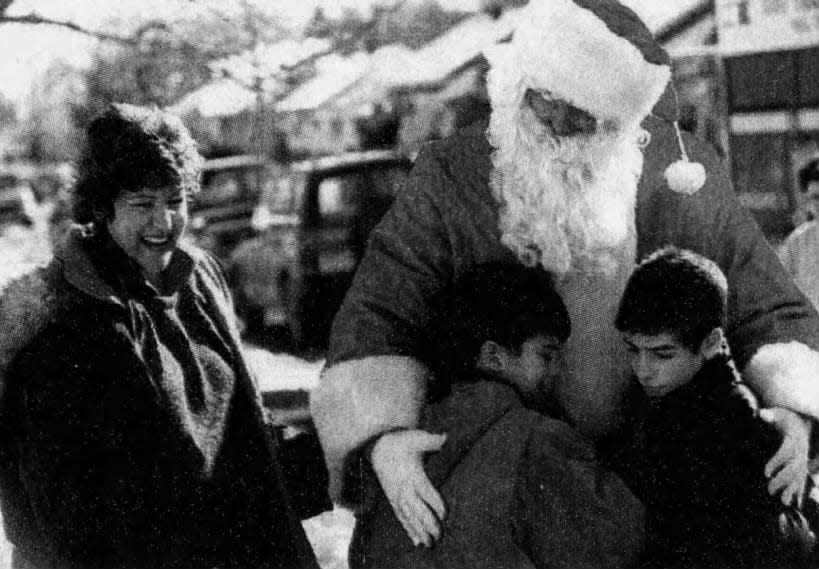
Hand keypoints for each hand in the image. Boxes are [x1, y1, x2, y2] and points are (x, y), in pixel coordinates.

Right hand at [370, 429, 446, 546]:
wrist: (379, 447)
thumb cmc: (402, 442)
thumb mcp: (417, 438)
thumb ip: (432, 440)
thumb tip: (447, 436)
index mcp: (412, 475)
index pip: (425, 492)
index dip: (435, 504)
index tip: (444, 515)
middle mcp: (404, 488)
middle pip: (416, 509)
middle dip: (427, 523)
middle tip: (439, 536)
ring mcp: (397, 496)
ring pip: (408, 517)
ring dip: (418, 531)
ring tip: (428, 544)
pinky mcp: (393, 500)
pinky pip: (401, 517)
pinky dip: (408, 529)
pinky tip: (416, 540)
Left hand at [760, 407, 810, 506]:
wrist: (800, 420)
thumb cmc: (785, 417)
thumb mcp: (778, 414)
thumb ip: (770, 415)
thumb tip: (762, 414)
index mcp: (795, 438)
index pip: (786, 452)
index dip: (777, 462)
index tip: (765, 473)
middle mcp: (802, 450)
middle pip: (795, 467)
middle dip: (783, 480)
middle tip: (770, 490)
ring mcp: (805, 458)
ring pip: (800, 476)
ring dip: (792, 489)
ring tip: (784, 502)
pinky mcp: (804, 464)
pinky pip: (803, 479)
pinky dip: (799, 490)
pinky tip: (796, 503)